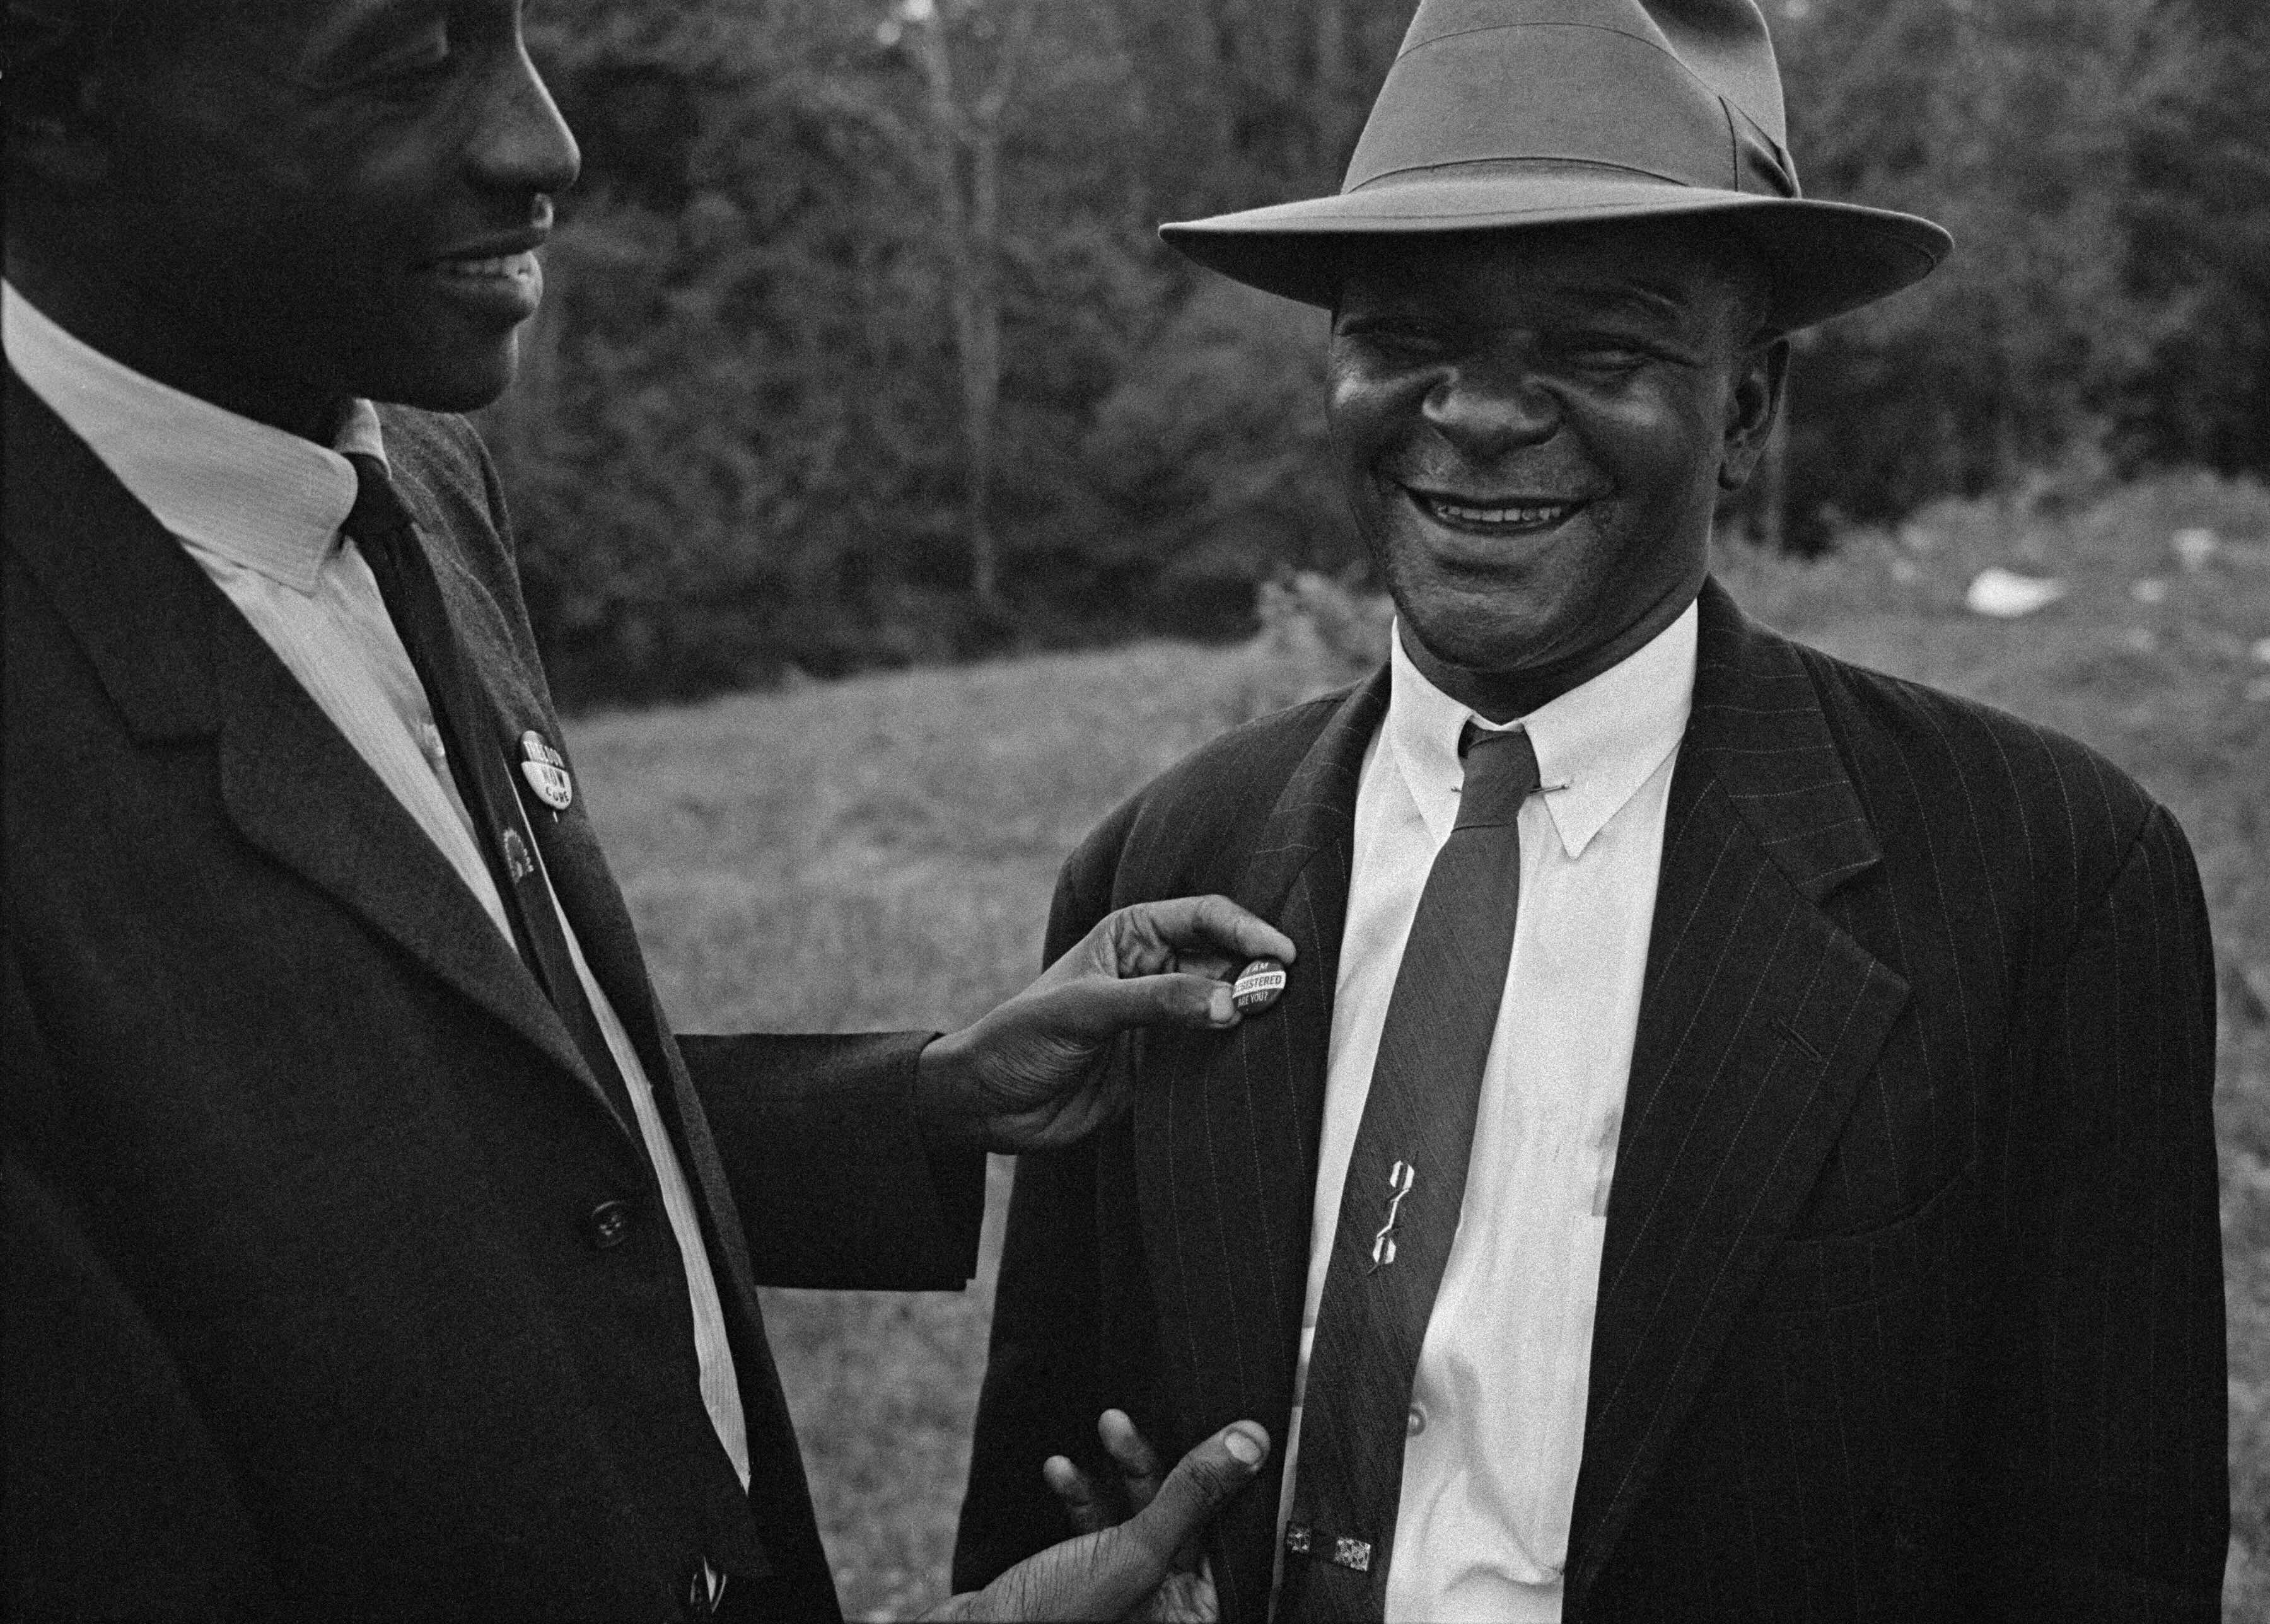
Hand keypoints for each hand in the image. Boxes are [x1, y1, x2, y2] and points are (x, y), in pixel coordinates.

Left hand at [916, 896, 1293, 1153]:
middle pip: (1226, 960)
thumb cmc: (1020, 1039)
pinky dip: (1238, 1053)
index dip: (1247, 930)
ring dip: (1254, 1013)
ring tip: (1286, 1026)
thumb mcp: (1085, 1010)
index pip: (1204, 918)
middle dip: (1259, 972)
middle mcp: (1154, 970)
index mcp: (1132, 935)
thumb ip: (1157, 1002)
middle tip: (1288, 997)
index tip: (1283, 954)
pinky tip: (1259, 1059)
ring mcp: (1162, 1017)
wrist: (987, 1105)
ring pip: (1226, 1005)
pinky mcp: (1164, 1063)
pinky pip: (1213, 1051)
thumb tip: (1231, 1003)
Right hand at [920, 1417, 1269, 1621]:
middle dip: (1153, 1467)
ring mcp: (1132, 1594)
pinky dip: (1083, 1497)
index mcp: (1195, 1614)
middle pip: (1185, 1519)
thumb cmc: (1059, 1617)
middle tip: (1125, 1421)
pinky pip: (1100, 1529)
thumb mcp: (1138, 1551)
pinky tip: (1059, 1469)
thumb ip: (1194, 1496)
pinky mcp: (1093, 1579)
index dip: (1234, 1484)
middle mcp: (1170, 1608)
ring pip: (1140, 1515)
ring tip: (1103, 1424)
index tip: (1230, 1426)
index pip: (1235, 1539)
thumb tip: (1250, 1441)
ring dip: (1116, 1470)